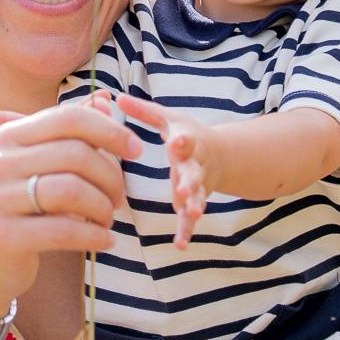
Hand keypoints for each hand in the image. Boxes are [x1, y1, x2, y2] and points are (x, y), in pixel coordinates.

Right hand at [0, 93, 140, 318]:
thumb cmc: (25, 210)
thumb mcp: (42, 167)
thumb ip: (71, 136)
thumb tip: (106, 100)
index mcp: (9, 137)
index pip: (69, 118)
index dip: (110, 130)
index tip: (136, 149)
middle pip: (76, 154)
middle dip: (111, 177)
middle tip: (119, 198)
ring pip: (72, 190)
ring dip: (103, 208)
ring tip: (108, 220)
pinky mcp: (3, 236)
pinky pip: (64, 231)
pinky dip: (94, 236)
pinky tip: (104, 241)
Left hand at [116, 93, 215, 248]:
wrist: (223, 155)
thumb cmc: (186, 134)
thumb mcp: (169, 119)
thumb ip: (144, 112)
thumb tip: (117, 96)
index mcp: (188, 141)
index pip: (186, 140)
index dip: (182, 142)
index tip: (177, 143)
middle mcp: (196, 164)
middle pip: (195, 172)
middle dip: (190, 179)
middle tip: (183, 188)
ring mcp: (198, 185)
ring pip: (198, 196)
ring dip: (194, 204)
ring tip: (192, 213)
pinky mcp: (194, 202)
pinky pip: (190, 219)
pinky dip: (187, 230)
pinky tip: (180, 244)